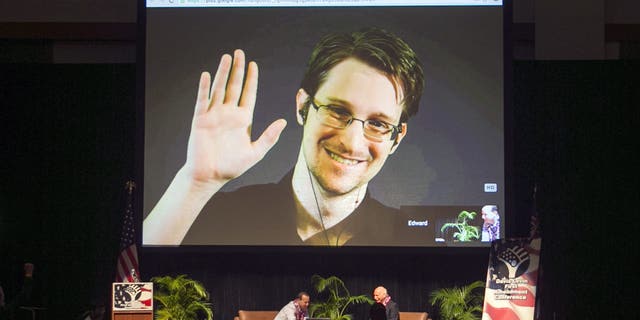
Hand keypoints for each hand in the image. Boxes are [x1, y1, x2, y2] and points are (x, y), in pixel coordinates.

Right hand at [185, 49, 286, 186]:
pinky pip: (202, 100)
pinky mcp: (200, 120)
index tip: (254, 65)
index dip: (251, 79)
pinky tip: (206, 75)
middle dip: (238, 70)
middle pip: (234, 86)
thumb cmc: (231, 167)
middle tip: (240, 52)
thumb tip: (283, 122)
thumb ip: (269, 137)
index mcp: (243, 120)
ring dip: (222, 73)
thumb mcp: (255, 152)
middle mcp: (228, 114)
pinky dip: (204, 88)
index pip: (249, 94)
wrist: (209, 176)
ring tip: (226, 57)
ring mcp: (214, 115)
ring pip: (219, 89)